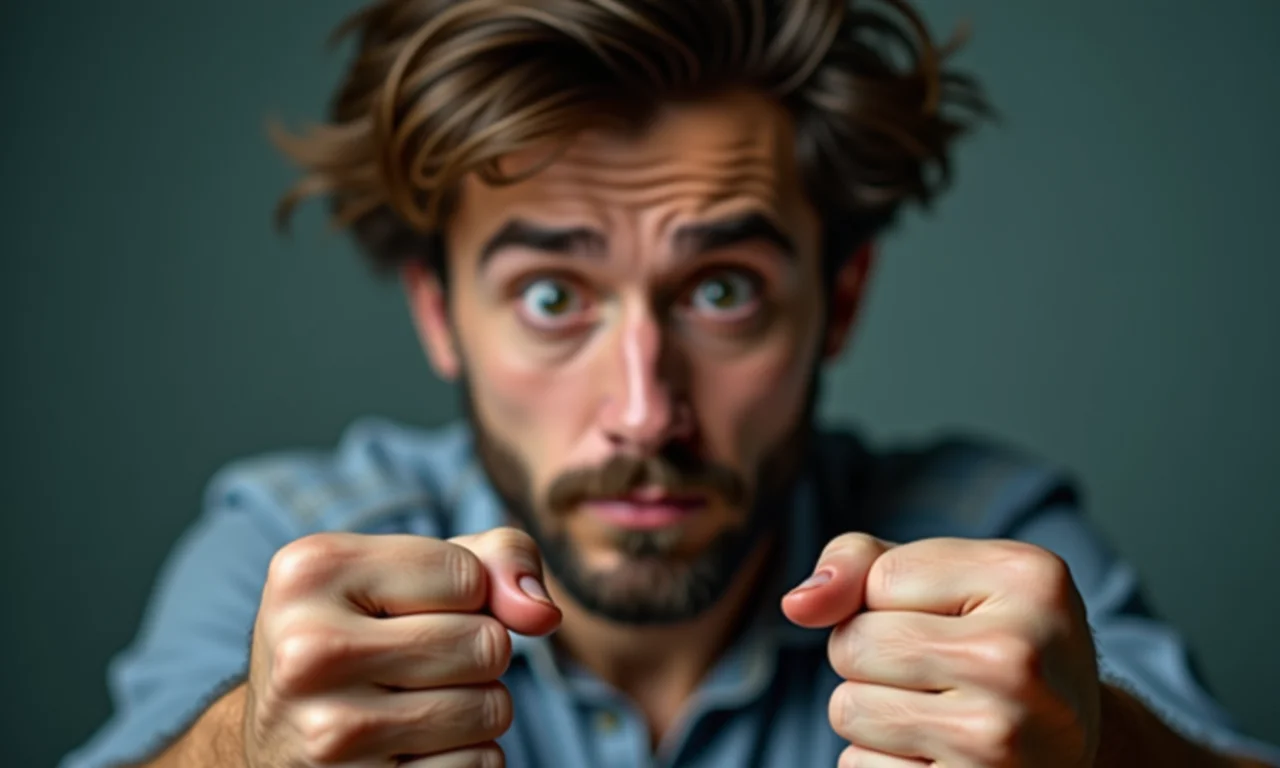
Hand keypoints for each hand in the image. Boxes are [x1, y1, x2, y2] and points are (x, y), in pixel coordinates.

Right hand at [244, 527, 559, 767]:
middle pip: (486, 643)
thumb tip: (543, 614)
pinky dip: (464, 759)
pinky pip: (479, 766)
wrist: (279, 743)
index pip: (467, 576)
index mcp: (309, 574)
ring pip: (491, 709)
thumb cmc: (364, 636)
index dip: (466, 595)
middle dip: (475, 654)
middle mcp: (306, 652)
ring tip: (412, 706)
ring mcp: (327, 734)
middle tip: (413, 666)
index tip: (409, 610)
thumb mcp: (410, 574)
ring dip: (474, 709)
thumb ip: (495, 559)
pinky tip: (408, 753)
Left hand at [782, 534, 1100, 767]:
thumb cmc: (989, 642)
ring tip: (939, 714)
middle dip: (871, 657)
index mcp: (1028, 579)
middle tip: (938, 673)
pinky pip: (857, 766)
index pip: (878, 579)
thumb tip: (797, 604)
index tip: (951, 619)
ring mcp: (1000, 738)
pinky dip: (881, 763)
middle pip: (853, 644)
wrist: (1069, 744)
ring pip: (848, 709)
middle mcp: (1021, 658)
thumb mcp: (947, 579)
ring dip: (872, 713)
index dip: (888, 602)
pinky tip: (939, 758)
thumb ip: (861, 564)